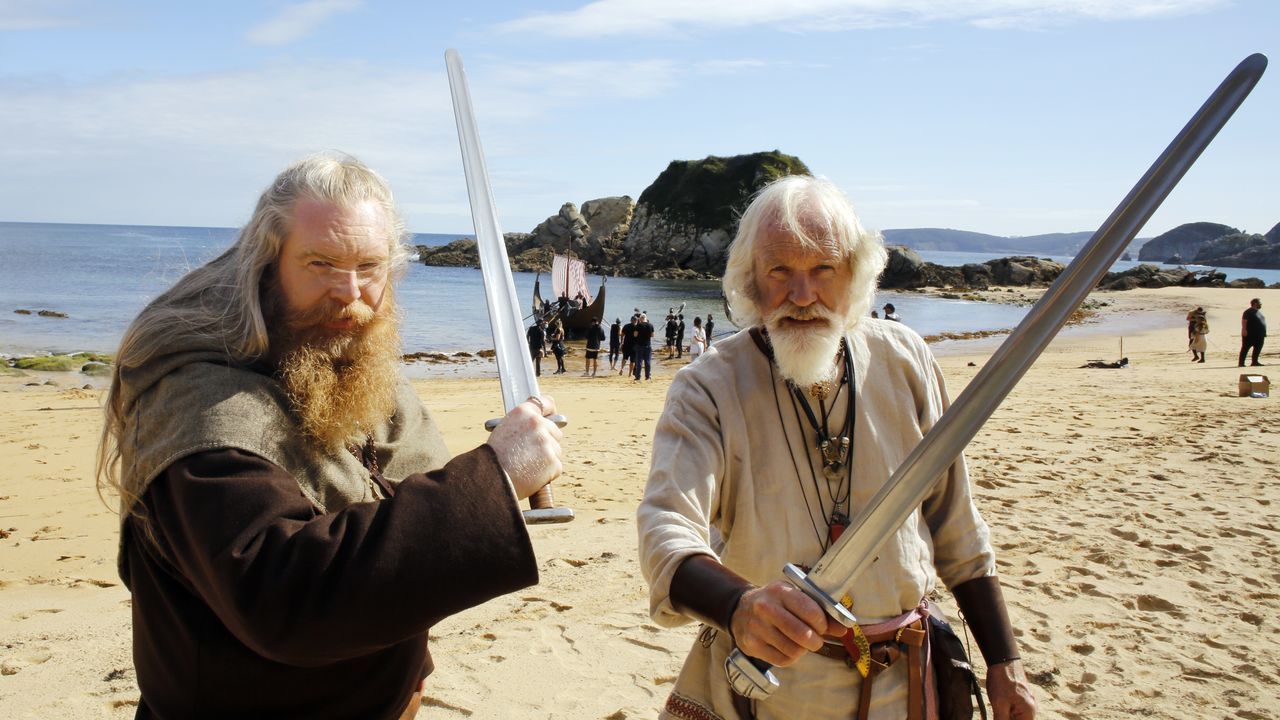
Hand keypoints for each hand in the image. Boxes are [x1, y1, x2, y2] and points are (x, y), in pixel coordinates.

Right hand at [485, 395, 562, 499]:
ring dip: (546, 459)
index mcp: (523, 413)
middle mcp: (537, 424)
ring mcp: (547, 442)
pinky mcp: (553, 461)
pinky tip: (531, 475)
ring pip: (556, 450)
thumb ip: (523, 426)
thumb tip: (540, 426)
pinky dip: (547, 473)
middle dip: (547, 442)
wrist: (491, 479)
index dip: (550, 410)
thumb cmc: (493, 458)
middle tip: (531, 454)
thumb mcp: (504, 431)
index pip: (545, 403)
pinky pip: (556, 467)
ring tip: (526, 466)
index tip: (553, 414)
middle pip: (554, 430)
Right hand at [729, 581, 844, 666]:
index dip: (822, 623)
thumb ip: (820, 612)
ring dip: (803, 650)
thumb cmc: (776, 603)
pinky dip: (791, 657)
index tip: (823, 626)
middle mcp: (765, 607)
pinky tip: (787, 648)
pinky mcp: (751, 644)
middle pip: (802, 634)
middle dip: (816, 641)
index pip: (810, 611)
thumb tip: (843, 630)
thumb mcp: (794, 598)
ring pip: (793, 650)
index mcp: (779, 591)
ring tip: (800, 643)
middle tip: (816, 640)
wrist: (740, 609)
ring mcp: (756, 627)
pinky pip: (782, 660)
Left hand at [987, 659, 1036, 719]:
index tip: (1000, 716)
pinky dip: (1005, 710)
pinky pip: (1013, 710)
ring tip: (998, 706)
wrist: (1003, 660)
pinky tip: (998, 704)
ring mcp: (1026, 702)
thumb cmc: (1003, 680)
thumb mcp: (999, 704)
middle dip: (1006, 718)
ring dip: (1005, 715)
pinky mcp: (1020, 698)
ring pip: (1014, 716)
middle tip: (998, 710)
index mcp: (1029, 712)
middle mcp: (1031, 709)